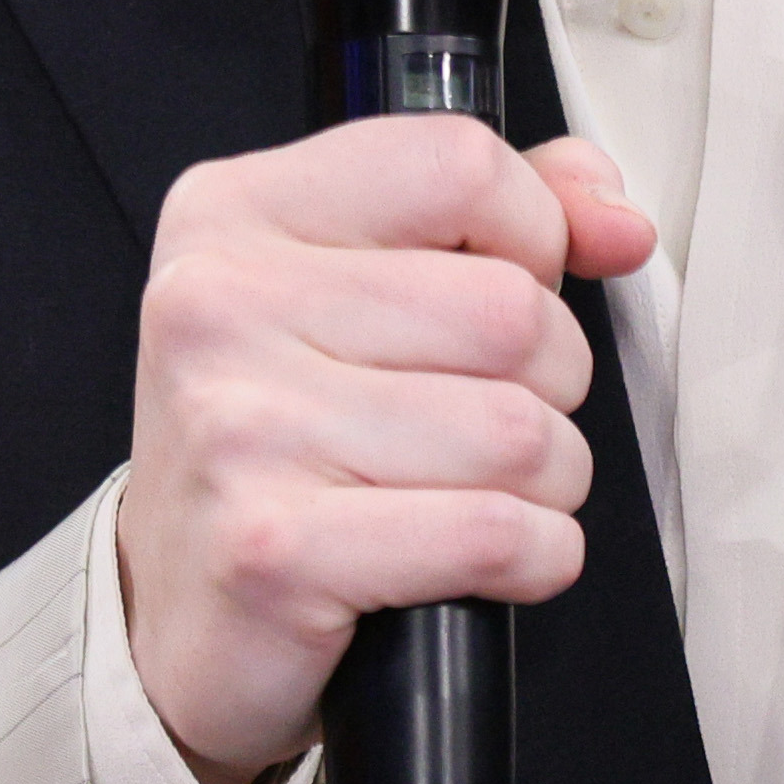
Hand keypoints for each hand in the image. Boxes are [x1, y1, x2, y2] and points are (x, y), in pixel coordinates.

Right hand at [121, 119, 657, 783]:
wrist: (166, 618)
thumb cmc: (276, 443)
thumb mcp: (358, 286)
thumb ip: (493, 218)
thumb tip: (617, 221)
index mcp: (236, 211)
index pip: (459, 165)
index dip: (534, 233)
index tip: (513, 284)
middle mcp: (220, 304)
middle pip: (512, 309)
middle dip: (548, 380)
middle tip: (490, 417)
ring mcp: (240, 428)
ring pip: (518, 430)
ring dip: (547, 480)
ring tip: (485, 492)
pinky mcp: (273, 551)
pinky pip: (492, 534)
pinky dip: (534, 556)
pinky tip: (494, 557)